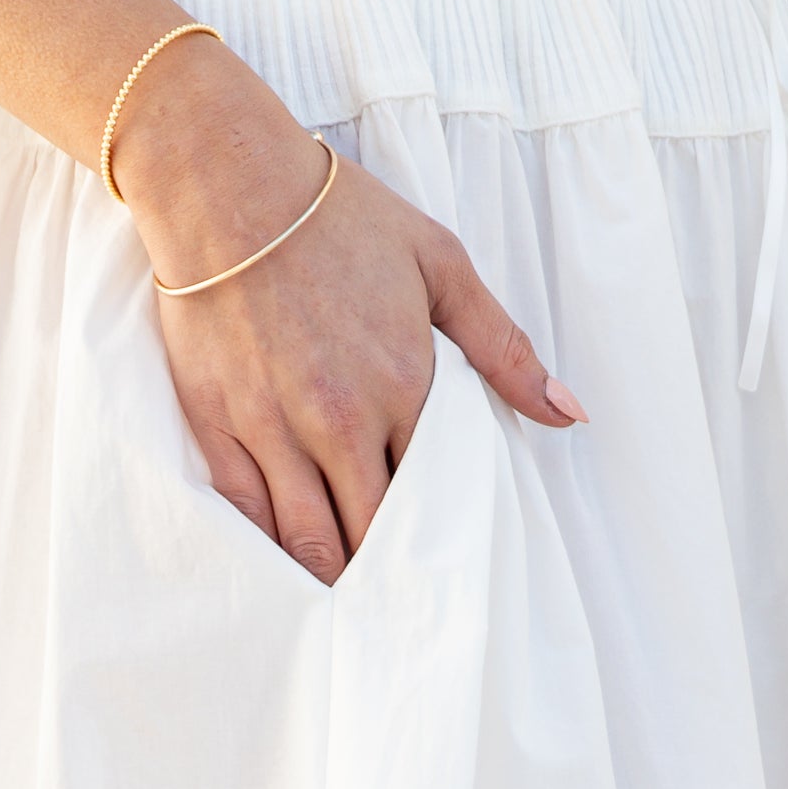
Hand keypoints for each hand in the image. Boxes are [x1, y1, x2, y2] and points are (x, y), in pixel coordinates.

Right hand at [113, 57, 582, 582]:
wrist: (226, 184)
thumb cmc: (337, 216)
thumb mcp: (440, 264)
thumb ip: (504, 347)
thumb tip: (568, 413)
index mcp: (404, 387)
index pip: (436, 494)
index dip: (444, 535)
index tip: (452, 562)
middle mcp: (340, 421)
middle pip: (374, 533)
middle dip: (392, 571)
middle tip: (407, 604)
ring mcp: (274, 429)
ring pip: (310, 540)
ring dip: (336, 576)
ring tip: (354, 598)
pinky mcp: (219, 426)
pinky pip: (251, 515)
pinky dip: (274, 548)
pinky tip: (293, 563)